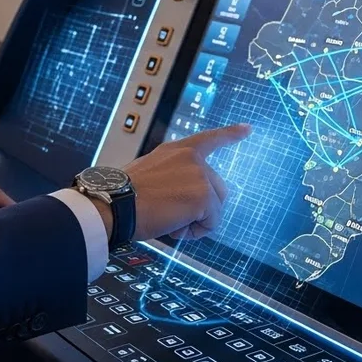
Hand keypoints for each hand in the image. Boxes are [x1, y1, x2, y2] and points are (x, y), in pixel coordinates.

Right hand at [116, 124, 251, 240]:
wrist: (114, 205)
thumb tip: (185, 198)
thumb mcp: (150, 175)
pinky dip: (196, 232)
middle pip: (217, 188)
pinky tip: (175, 229)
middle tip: (173, 216)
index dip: (230, 134)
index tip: (248, 129)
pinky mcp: (205, 197)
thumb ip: (173, 177)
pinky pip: (212, 224)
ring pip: (215, 208)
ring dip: (196, 221)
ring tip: (169, 221)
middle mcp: (192, 158)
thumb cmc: (124, 197)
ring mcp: (200, 176)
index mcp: (176, 150)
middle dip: (202, 208)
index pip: (209, 139)